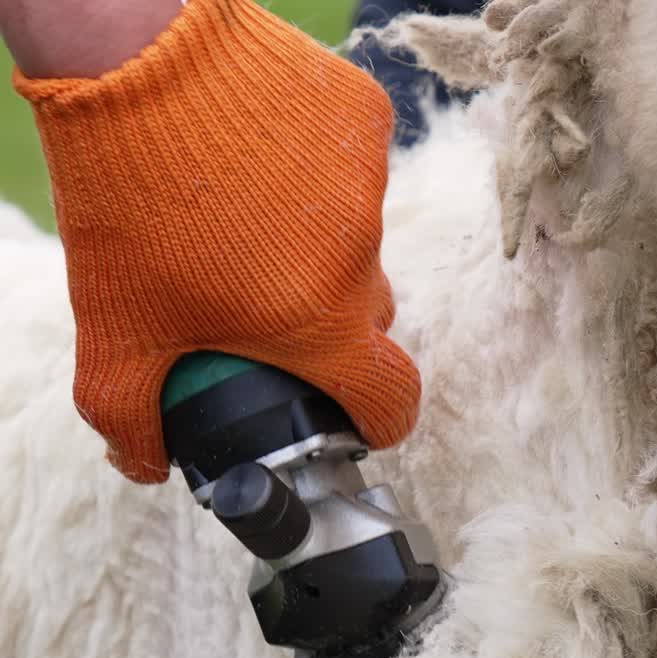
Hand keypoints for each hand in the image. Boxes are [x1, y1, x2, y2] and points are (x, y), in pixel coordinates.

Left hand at [14, 0, 419, 482]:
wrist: (128, 42)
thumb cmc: (123, 193)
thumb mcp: (113, 321)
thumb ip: (127, 415)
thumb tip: (145, 467)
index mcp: (319, 322)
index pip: (392, 399)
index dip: (379, 421)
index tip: (358, 419)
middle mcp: (360, 259)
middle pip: (371, 318)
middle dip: (329, 325)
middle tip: (263, 300)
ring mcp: (370, 185)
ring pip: (358, 240)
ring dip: (317, 242)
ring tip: (244, 208)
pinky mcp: (366, 119)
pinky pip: (357, 168)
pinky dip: (321, 171)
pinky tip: (264, 151)